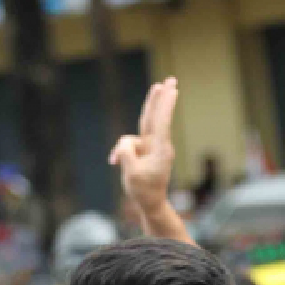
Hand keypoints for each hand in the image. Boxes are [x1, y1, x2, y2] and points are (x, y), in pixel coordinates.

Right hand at [108, 78, 178, 215]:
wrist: (150, 204)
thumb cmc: (143, 191)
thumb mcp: (131, 173)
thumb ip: (126, 153)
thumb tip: (124, 143)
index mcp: (159, 149)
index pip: (161, 121)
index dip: (164, 103)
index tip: (171, 88)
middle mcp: (158, 145)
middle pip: (156, 116)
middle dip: (161, 98)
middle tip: (170, 80)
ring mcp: (151, 147)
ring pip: (139, 130)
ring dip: (128, 139)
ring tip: (119, 159)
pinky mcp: (145, 151)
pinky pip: (129, 144)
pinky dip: (121, 152)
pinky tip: (113, 162)